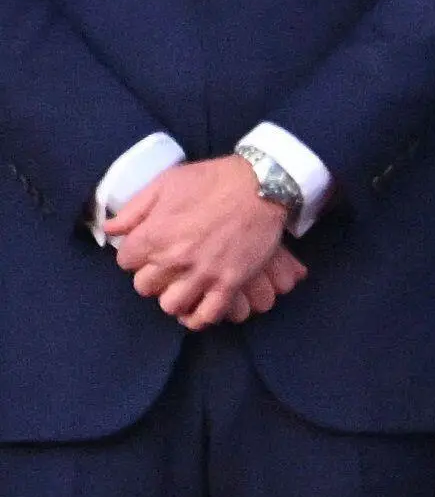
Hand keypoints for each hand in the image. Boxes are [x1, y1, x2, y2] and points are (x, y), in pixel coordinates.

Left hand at [103, 155, 293, 328]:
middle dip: (152, 275)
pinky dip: (198, 317)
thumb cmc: (212, 180)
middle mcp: (174, 259)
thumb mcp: (166, 182)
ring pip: (171, 305)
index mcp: (154, 234)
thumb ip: (134, 209)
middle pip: (144, 286)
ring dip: (173, 296)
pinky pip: (207, 315)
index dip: (135, 253)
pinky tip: (197, 307)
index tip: (149, 246)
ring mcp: (203, 273)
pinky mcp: (230, 282)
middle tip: (167, 265)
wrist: (263, 184)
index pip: (125, 261)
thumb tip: (109, 229)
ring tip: (182, 286)